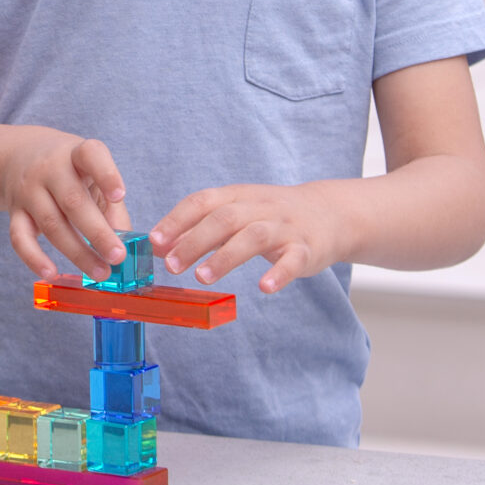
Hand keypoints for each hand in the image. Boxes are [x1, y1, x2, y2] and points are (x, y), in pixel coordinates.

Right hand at [0, 129, 133, 280]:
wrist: (20, 156)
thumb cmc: (70, 171)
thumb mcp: (94, 175)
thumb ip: (112, 207)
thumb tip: (127, 246)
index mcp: (77, 153)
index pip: (90, 155)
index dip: (106, 175)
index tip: (120, 196)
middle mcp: (50, 168)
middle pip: (73, 201)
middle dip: (98, 233)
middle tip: (118, 257)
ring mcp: (29, 190)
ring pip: (51, 224)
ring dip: (77, 253)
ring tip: (100, 273)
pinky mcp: (15, 211)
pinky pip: (19, 238)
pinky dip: (34, 258)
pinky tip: (51, 274)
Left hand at [151, 183, 350, 294]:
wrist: (329, 213)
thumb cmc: (271, 216)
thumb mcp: (236, 214)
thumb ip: (199, 229)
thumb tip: (160, 246)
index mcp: (238, 196)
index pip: (202, 201)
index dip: (177, 219)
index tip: (154, 240)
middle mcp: (259, 207)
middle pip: (224, 218)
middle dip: (194, 241)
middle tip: (171, 265)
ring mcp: (284, 227)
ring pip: (253, 236)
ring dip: (225, 257)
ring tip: (202, 277)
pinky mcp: (306, 248)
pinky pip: (293, 260)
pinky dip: (279, 273)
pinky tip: (265, 287)